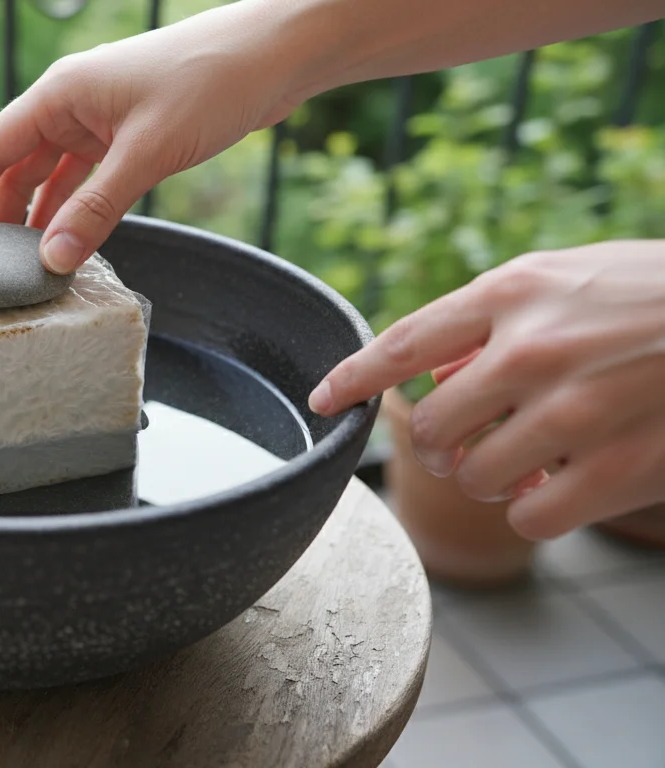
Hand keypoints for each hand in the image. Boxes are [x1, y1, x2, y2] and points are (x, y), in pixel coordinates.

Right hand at [0, 1, 308, 273]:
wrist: (273, 56)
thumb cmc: (210, 82)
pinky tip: (68, 244)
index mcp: (58, 95)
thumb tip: (52, 261)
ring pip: (49, 178)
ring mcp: (99, 121)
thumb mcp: (146, 154)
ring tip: (19, 268)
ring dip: (35, 219)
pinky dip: (74, 211)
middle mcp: (70, 105)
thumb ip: (95, 210)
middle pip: (12, 168)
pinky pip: (86, 181)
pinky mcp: (128, 136)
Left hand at [310, 240, 664, 539]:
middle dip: (441, 444)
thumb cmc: (654, 294)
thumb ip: (495, 314)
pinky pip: (529, 516)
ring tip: (522, 459)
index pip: (404, 342)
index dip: (352, 377)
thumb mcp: (568, 275)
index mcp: (514, 291)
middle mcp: (533, 348)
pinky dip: (531, 511)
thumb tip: (433, 363)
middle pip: (431, 427)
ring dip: (486, 478)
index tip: (323, 401)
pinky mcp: (618, 467)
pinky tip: (553, 490)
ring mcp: (575, 410)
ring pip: (472, 476)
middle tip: (469, 439)